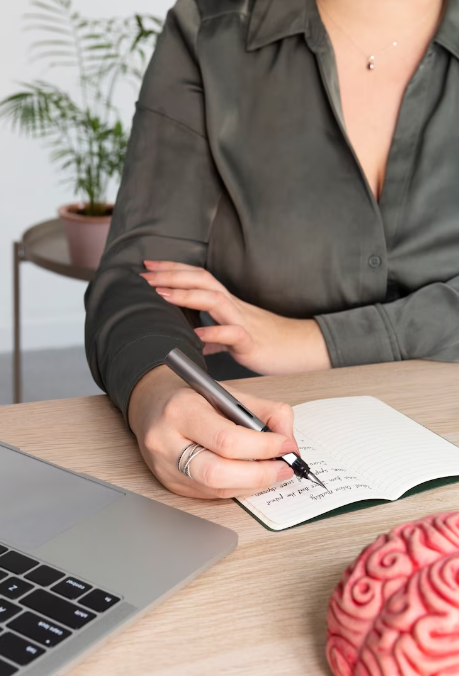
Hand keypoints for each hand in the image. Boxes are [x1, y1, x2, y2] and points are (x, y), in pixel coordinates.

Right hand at [128, 365, 296, 498]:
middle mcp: (166, 442)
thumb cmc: (193, 398)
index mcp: (180, 410)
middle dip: (260, 474)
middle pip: (217, 472)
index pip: (226, 438)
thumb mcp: (228, 393)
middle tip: (285, 467)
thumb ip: (265, 412)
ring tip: (273, 472)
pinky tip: (251, 476)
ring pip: (215, 488)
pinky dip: (238, 487)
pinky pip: (211, 494)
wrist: (152, 404)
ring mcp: (165, 468)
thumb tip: (289, 441)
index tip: (286, 445)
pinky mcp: (171, 485)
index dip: (262, 446)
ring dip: (253, 483)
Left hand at [140, 260, 330, 373]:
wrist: (302, 347)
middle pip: (200, 280)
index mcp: (227, 303)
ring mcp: (242, 321)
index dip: (173, 269)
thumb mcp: (237, 336)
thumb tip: (200, 342)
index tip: (149, 266)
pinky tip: (196, 336)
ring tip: (161, 295)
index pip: (197, 277)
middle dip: (171, 275)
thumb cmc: (270, 341)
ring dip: (186, 295)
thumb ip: (217, 337)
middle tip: (144, 274)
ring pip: (213, 299)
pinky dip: (213, 333)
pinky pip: (232, 334)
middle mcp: (233, 306)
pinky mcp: (251, 341)